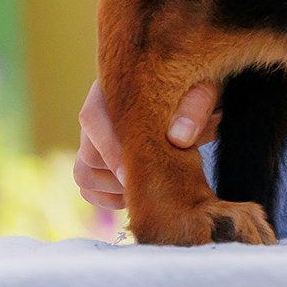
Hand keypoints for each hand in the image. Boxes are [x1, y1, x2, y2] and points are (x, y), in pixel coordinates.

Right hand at [74, 77, 221, 210]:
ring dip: (112, 189)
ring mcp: (92, 139)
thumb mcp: (201, 89)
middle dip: (119, 175)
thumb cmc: (196, 90)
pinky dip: (108, 199)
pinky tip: (136, 196)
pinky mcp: (97, 162)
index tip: (134, 174)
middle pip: (88, 153)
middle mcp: (97, 114)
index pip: (92, 118)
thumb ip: (195, 108)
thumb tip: (180, 137)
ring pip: (84, 174)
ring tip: (148, 189)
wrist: (195, 99)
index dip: (111, 149)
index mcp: (112, 88)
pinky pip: (88, 188)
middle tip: (152, 184)